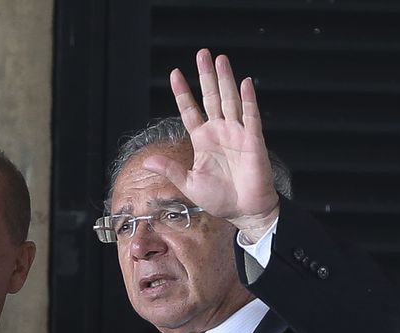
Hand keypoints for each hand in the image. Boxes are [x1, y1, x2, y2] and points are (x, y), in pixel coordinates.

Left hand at [143, 49, 278, 240]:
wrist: (243, 210)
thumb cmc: (219, 198)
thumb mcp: (188, 183)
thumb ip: (170, 169)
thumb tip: (146, 161)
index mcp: (202, 140)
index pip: (190, 110)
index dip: (183, 93)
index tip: (174, 74)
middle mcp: (219, 132)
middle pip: (211, 97)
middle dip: (206, 76)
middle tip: (202, 54)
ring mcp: (237, 134)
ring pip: (229, 100)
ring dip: (226, 80)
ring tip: (220, 59)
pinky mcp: (253, 140)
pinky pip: (251, 116)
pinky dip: (248, 100)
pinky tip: (245, 83)